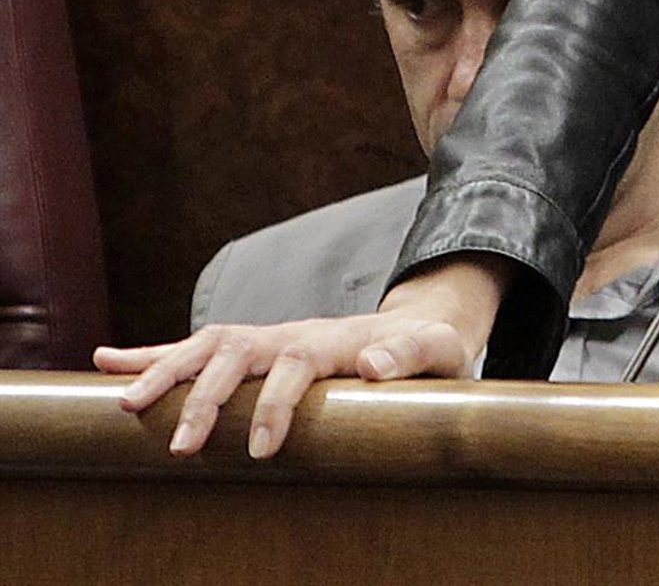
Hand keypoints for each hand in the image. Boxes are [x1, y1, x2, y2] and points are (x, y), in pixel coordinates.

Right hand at [92, 256, 509, 459]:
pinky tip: (103, 361)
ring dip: (163, 372)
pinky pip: (191, 348)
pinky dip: (147, 354)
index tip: (261, 450)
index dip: (275, 405)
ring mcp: (264, 339)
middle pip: (236, 352)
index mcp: (329, 340)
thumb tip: (374, 368)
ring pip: (205, 347)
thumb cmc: (427, 348)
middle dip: (205, 397)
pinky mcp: (248, 351)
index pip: (292, 365)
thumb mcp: (436, 351)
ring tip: (123, 405)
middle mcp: (288, 334)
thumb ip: (411, 355)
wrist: (418, 327)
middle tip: (181, 447)